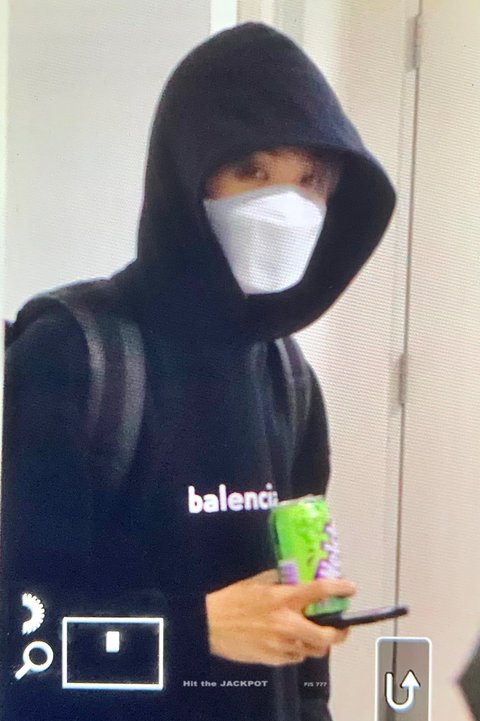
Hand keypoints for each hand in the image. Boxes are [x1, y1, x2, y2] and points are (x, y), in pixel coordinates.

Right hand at [205, 570, 355, 665]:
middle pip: (326, 635)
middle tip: (338, 627)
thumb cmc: (231, 600)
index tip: (350, 588)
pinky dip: (297, 650)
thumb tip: (293, 576)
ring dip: (315, 643)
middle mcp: (287, 622)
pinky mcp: (273, 659)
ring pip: (312, 650)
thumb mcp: (257, 583)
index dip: (340, 588)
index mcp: (284, 598)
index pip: (320, 591)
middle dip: (337, 632)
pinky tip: (290, 642)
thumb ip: (278, 580)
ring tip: (311, 634)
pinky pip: (295, 658)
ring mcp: (281, 644)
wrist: (209, 624)